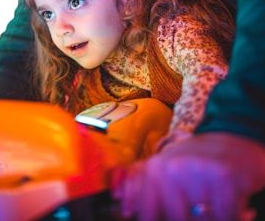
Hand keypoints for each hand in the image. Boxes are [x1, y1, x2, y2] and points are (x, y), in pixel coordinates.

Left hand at [111, 132, 264, 220]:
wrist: (233, 140)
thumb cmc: (196, 164)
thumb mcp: (166, 171)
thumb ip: (140, 187)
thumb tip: (120, 202)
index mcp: (153, 171)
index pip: (148, 215)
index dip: (155, 218)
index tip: (165, 215)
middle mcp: (172, 169)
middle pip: (175, 219)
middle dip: (189, 217)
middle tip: (197, 207)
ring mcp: (197, 171)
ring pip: (200, 220)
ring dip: (211, 216)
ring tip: (213, 203)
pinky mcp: (224, 177)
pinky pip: (225, 217)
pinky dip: (233, 215)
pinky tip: (230, 203)